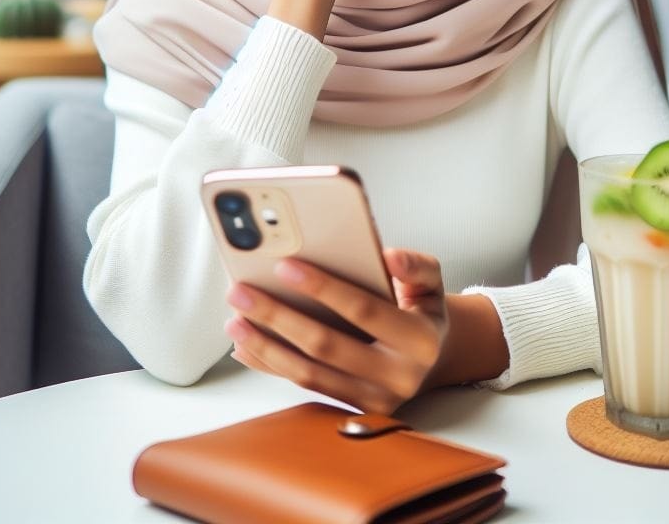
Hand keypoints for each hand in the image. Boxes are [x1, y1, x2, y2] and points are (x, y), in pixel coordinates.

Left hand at [225, 248, 448, 415]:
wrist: (433, 358)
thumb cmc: (421, 310)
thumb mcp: (431, 282)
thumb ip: (416, 265)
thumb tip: (388, 257)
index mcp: (420, 340)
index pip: (364, 310)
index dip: (324, 288)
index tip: (285, 266)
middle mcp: (398, 377)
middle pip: (327, 346)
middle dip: (279, 317)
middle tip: (242, 292)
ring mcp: (373, 400)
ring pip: (309, 374)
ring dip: (266, 346)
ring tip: (235, 320)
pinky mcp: (351, 411)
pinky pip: (305, 387)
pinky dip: (272, 367)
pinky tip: (246, 347)